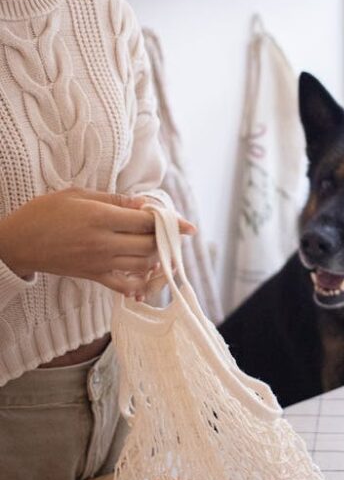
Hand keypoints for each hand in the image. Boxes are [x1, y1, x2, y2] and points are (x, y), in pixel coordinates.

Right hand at [0, 188, 195, 296]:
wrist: (19, 241)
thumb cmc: (46, 212)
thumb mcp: (78, 194)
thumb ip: (114, 200)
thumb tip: (143, 204)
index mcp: (100, 217)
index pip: (146, 221)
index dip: (170, 222)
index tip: (188, 225)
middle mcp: (104, 242)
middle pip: (150, 245)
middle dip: (167, 241)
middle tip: (175, 236)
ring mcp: (99, 262)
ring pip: (142, 266)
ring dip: (158, 260)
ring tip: (163, 250)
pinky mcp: (93, 276)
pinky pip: (124, 285)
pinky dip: (140, 284)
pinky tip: (149, 277)